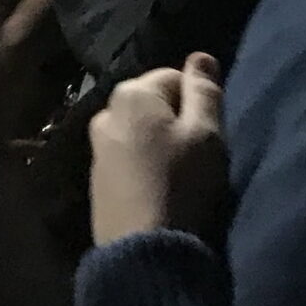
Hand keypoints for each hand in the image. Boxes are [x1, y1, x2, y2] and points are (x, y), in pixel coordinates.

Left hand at [89, 53, 227, 244]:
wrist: (143, 250)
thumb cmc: (181, 184)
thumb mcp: (206, 134)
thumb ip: (204, 91)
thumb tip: (200, 55)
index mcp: (131, 93)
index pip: (174, 78)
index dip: (198, 104)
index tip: (208, 135)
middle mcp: (105, 110)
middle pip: (153, 104)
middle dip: (176, 123)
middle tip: (196, 157)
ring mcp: (96, 146)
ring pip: (139, 132)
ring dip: (158, 146)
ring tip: (178, 177)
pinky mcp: (96, 178)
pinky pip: (127, 158)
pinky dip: (143, 167)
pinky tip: (157, 190)